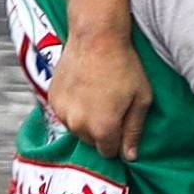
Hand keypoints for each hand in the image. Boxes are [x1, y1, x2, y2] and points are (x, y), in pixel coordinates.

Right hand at [46, 31, 153, 161]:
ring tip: (97, 96)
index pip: (108, 152)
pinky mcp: (52, 98)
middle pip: (91, 142)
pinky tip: (84, 90)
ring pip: (77, 129)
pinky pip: (65, 113)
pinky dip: (74, 107)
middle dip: (102, 131)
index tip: (121, 127)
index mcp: (103, 129)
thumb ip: (134, 131)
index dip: (117, 142)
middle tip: (111, 107)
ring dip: (86, 120)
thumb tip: (130, 156)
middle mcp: (79, 125)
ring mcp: (63, 112)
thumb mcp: (141, 99)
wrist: (97, 36)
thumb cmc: (123, 65)